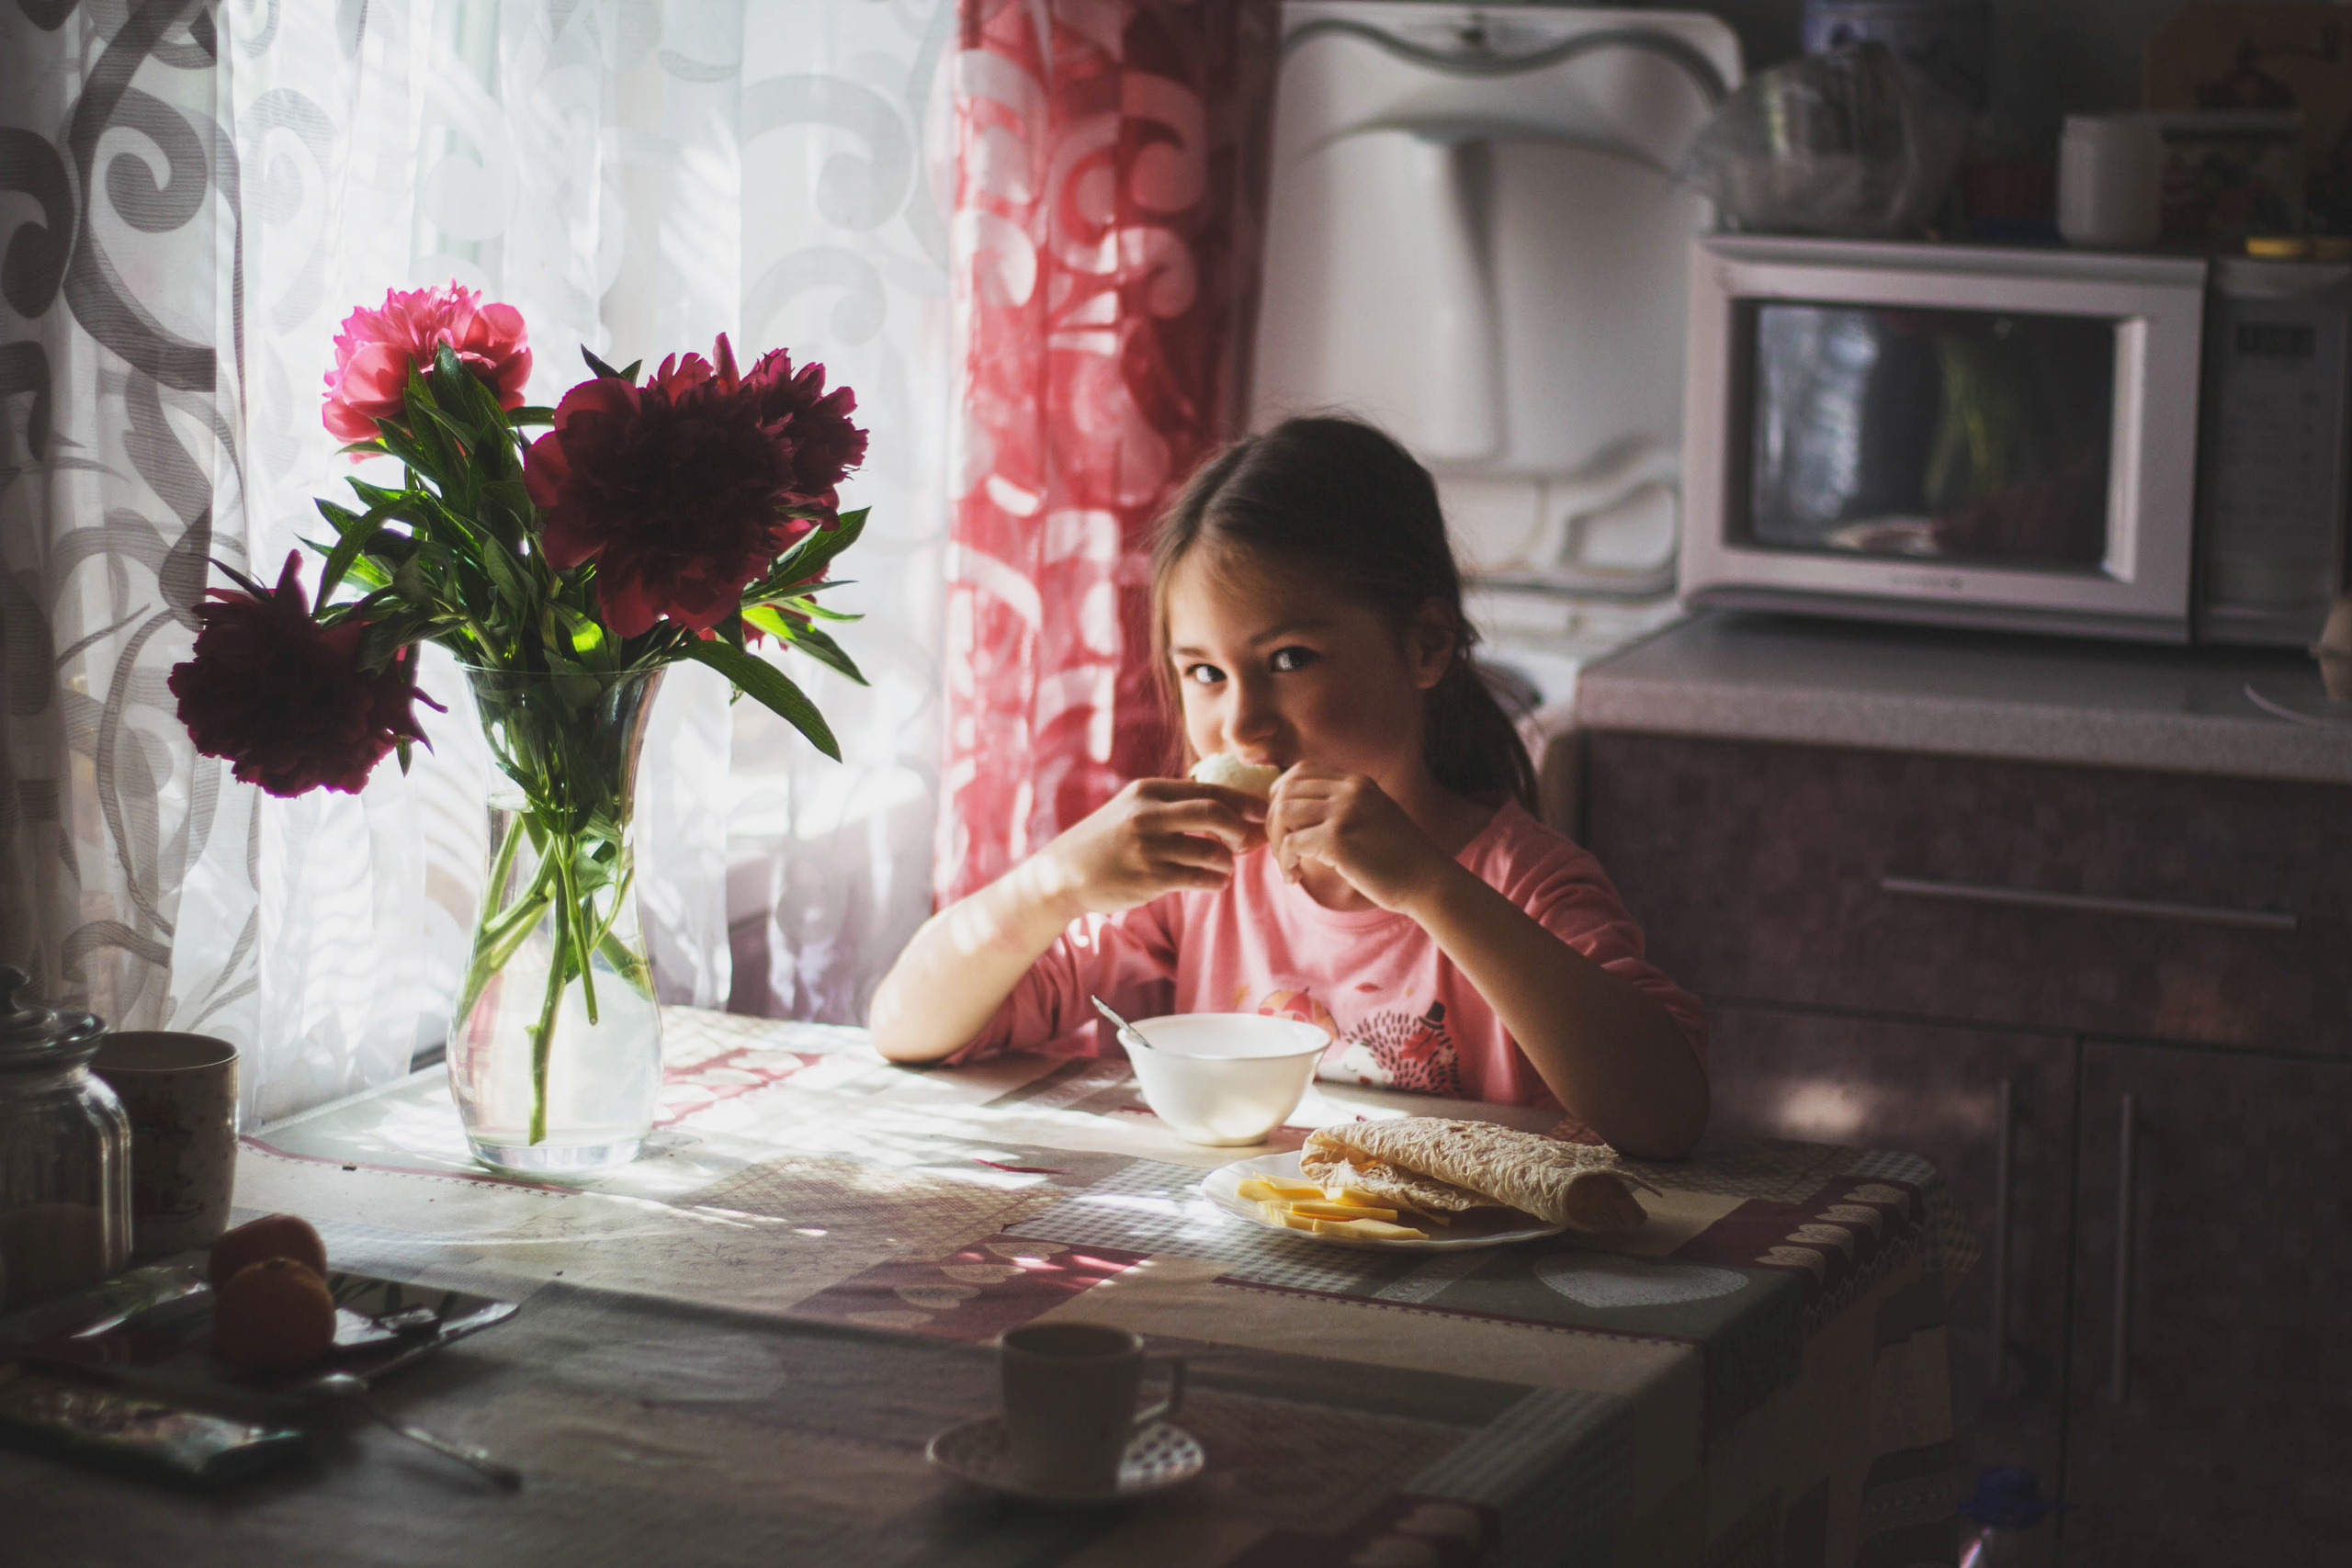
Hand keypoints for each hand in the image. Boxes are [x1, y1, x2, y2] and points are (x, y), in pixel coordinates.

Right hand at [1039, 778, 1266, 915]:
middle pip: (1216, 813)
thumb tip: (1224, 802)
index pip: (1209, 789)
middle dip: (1241, 828)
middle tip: (1249, 841)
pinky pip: (1199, 878)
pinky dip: (1216, 881)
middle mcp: (1148, 814)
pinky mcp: (1149, 878)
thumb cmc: (1107, 840)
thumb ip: (1171, 802)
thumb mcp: (1133, 807)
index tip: (1263, 811)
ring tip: (1226, 867)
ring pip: (1211, 850)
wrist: (1063, 873)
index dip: (1243, 801)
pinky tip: (1216, 883)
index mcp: (1148, 790)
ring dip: (1228, 862)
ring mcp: (1148, 847)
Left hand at [1266, 766, 1455, 912]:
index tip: (1283, 824)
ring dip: (1276, 843)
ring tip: (1288, 866)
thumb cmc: (1400, 859)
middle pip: (1286, 790)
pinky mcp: (1337, 839)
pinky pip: (1290, 844)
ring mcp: (1344, 812)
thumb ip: (1344, 808)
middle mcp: (1350, 790)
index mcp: (1358, 782)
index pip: (1300, 771)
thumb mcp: (1374, 818)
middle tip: (1281, 850)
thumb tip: (1295, 813)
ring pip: (1282, 814)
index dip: (1281, 795)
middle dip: (1273, 822)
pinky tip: (1294, 878)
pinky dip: (1285, 863)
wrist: (1428, 882)